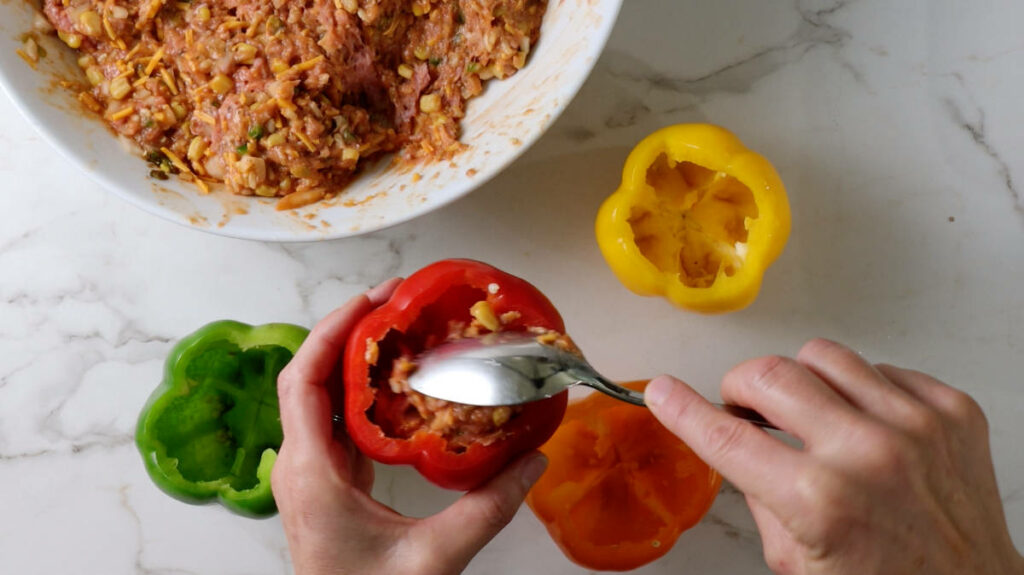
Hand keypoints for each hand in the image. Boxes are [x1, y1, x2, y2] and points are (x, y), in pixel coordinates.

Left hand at [272, 280, 547, 574]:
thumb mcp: (435, 559)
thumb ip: (489, 509)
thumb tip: (534, 460)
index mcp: (311, 473)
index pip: (303, 380)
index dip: (333, 331)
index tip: (372, 300)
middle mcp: (300, 466)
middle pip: (308, 377)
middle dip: (346, 332)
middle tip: (394, 302)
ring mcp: (311, 475)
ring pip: (321, 397)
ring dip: (353, 359)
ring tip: (399, 330)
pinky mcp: (328, 484)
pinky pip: (338, 422)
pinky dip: (363, 393)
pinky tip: (399, 383)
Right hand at [646, 338, 1023, 574]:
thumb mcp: (797, 562)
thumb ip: (761, 495)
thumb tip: (737, 442)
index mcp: (818, 501)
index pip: (725, 436)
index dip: (682, 409)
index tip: (664, 392)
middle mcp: (867, 454)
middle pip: (770, 374)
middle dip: (741, 388)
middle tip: (744, 408)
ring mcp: (915, 426)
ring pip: (823, 355)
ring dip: (801, 382)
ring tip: (810, 414)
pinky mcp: (951, 411)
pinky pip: (881, 368)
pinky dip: (861, 391)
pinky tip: (865, 423)